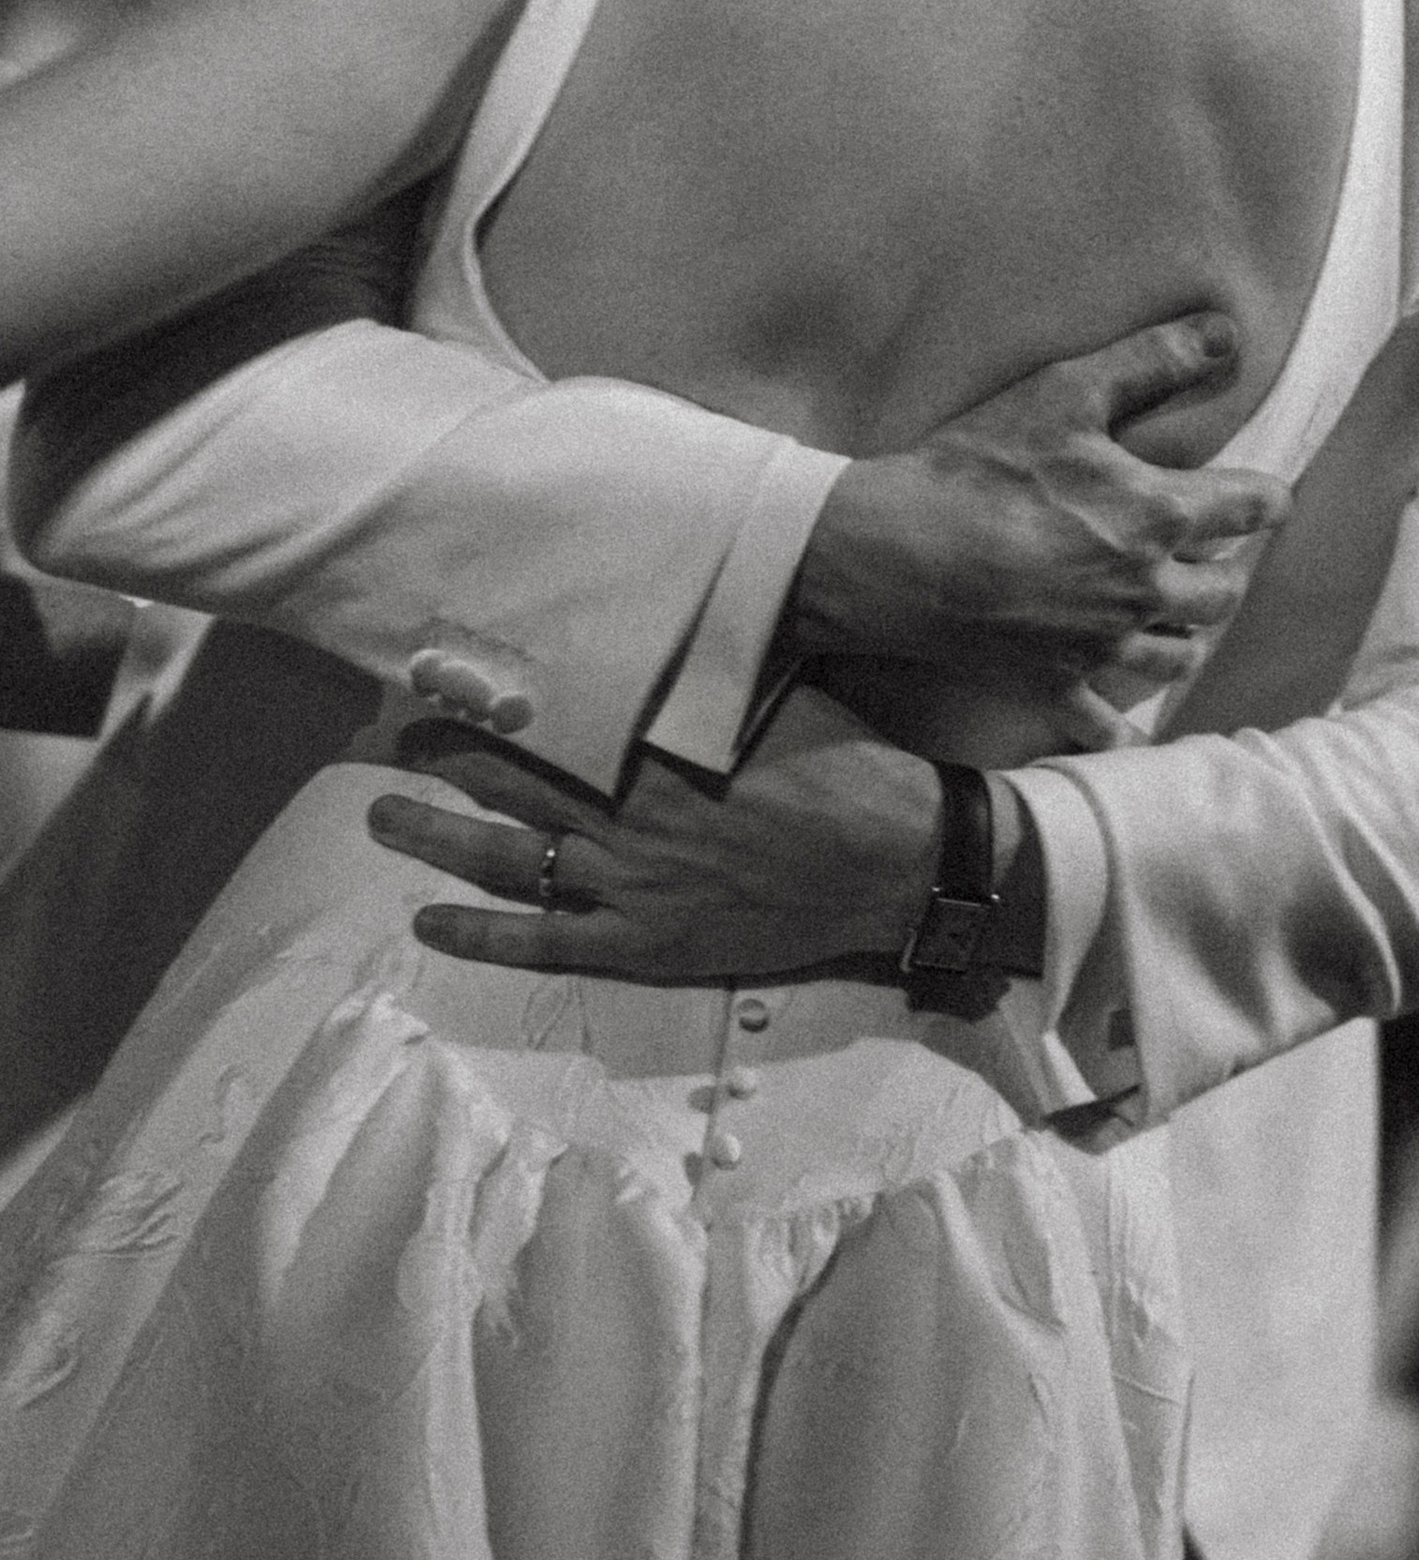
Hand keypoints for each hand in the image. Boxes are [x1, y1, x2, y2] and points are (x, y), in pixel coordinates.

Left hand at [370, 690, 946, 985]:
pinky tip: (427, 921)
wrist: (896, 859)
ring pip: (509, 858)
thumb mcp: (773, 691)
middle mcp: (627, 810)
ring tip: (380, 817)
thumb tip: (663, 617)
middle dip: (442, 757)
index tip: (436, 675)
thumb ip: (706, 669)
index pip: (544, 713)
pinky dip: (483, 933)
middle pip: (509, 780)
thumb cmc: (844, 763)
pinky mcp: (647, 941)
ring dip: (437, 838)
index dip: (483, 698)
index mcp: (656, 742)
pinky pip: (547, 941)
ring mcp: (632, 883)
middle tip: (388, 739)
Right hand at [788, 309, 1288, 690]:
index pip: (1251, 508)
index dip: (1266, 498)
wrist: (896, 555)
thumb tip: (1224, 334)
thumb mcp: (1066, 393)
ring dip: (1185, 638)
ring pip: (1176, 657)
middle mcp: (1145, 591)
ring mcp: (1101, 647)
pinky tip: (1122, 734)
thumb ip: (1151, 361)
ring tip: (1176, 623)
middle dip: (1225, 571)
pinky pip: (1100, 725)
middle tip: (1214, 558)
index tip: (1267, 497)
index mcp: (1159, 516)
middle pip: (1222, 593)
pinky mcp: (1053, 686)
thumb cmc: (980, 467)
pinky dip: (1117, 731)